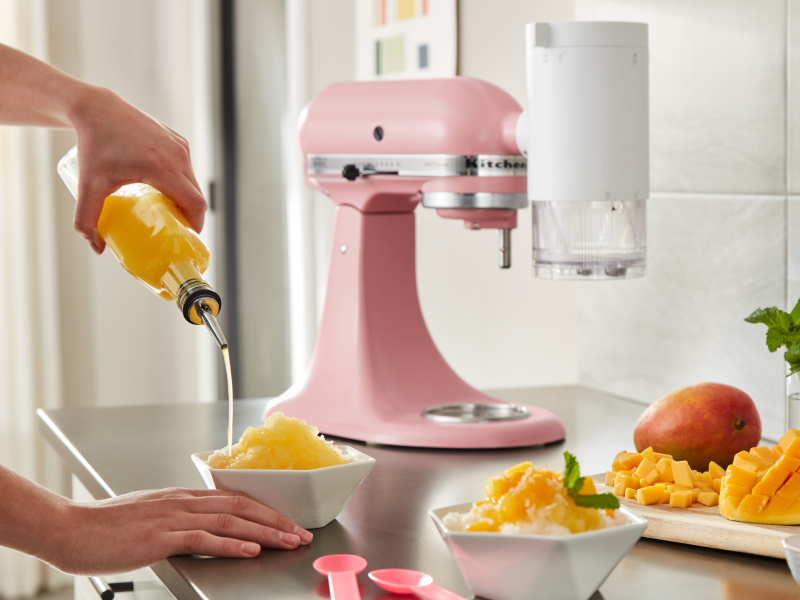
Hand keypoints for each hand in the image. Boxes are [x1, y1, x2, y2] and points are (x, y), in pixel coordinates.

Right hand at [52, 487, 312, 575]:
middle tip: (301, 534)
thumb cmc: (104, 528)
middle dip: (276, 520)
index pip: (234, 499)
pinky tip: (250, 550)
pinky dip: (231, 543)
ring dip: (264, 532)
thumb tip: (199, 529)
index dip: (265, 510)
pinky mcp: (160, 537)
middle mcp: (183, 501)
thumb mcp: (149, 517)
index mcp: (182, 496)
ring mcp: (173, 517)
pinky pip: (203, 538)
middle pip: (241, 506)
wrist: (70, 529)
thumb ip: (176, 520)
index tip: (287, 522)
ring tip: (289, 541)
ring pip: (230, 520)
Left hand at [68, 87, 206, 253]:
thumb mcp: (88, 185)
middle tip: (175, 228)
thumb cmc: (94, 144)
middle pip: (196, 195)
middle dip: (190, 215)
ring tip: (169, 209)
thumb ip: (86, 219)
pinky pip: (187, 167)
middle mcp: (176, 155)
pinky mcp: (177, 139)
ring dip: (187, 197)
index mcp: (162, 168)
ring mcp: (179, 145)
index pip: (195, 204)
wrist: (96, 108)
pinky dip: (182, 181)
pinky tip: (166, 188)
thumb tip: (96, 247)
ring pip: (193, 180)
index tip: (187, 236)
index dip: (196, 224)